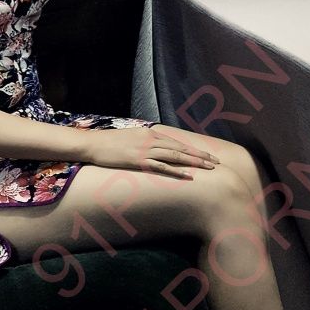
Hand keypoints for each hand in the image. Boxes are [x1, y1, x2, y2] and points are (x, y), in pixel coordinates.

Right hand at [81, 124, 220, 178]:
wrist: (93, 144)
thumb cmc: (110, 142)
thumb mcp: (131, 137)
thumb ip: (144, 141)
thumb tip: (155, 146)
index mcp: (150, 133)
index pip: (177, 142)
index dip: (193, 149)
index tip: (207, 154)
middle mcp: (151, 140)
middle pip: (181, 148)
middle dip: (200, 155)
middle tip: (216, 162)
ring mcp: (145, 150)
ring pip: (176, 156)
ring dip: (194, 162)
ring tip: (209, 168)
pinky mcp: (138, 161)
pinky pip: (161, 167)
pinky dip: (176, 171)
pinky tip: (188, 176)